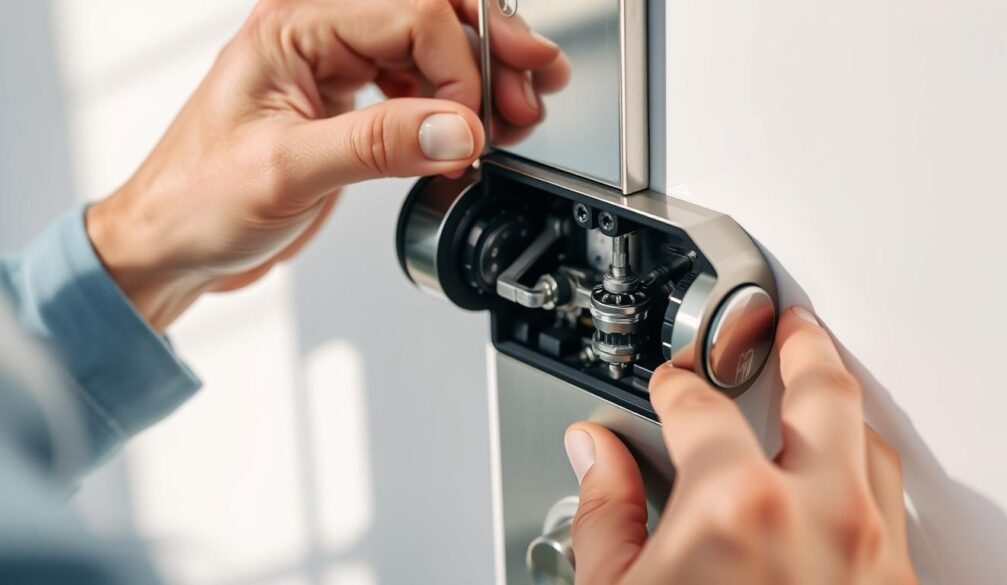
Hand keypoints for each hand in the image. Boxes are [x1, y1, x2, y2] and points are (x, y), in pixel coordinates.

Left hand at [86, 0, 564, 331]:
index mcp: (293, 27)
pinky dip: (452, 108)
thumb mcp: (288, 172)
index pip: (410, 15)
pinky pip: (415, 87)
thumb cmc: (195, 202)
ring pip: (430, 50)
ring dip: (479, 79)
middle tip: (535, 89)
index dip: (459, 67)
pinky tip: (472, 134)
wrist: (171, 245)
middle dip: (490, 51)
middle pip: (429, 17)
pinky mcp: (345, 105)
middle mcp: (316, 36)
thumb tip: (457, 130)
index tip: (475, 128)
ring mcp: (333, 69)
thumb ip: (378, 145)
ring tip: (518, 115)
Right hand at [564, 307, 917, 584]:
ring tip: (819, 380)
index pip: (697, 406)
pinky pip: (891, 499)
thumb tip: (592, 455)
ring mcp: (871, 551)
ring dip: (841, 400)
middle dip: (798, 346)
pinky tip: (842, 467)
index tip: (667, 385)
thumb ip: (602, 515)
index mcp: (733, 506)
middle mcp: (817, 516)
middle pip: (819, 388)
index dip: (673, 384)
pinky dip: (865, 466)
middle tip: (784, 328)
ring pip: (869, 438)